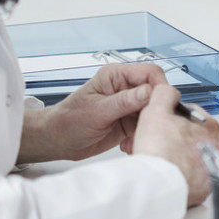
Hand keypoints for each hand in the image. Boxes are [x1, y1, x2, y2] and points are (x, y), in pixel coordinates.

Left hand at [19, 62, 173, 164]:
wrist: (58, 141)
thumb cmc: (68, 121)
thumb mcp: (97, 111)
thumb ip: (124, 101)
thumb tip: (148, 92)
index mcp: (117, 76)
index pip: (149, 73)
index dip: (159, 86)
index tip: (160, 104)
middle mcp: (126, 88)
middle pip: (156, 93)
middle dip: (154, 111)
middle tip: (147, 128)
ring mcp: (130, 105)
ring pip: (154, 112)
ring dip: (148, 128)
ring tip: (134, 141)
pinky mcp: (130, 122)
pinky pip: (147, 127)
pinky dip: (142, 137)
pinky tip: (128, 146)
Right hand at [133, 83, 218, 206]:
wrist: (157, 186)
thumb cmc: (160, 152)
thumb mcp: (157, 110)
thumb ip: (165, 95)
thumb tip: (169, 92)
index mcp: (210, 128)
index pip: (190, 115)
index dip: (169, 117)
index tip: (159, 123)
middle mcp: (215, 150)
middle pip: (189, 138)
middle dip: (170, 138)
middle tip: (154, 142)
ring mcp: (210, 171)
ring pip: (188, 158)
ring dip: (172, 157)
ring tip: (155, 159)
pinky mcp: (202, 190)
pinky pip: (187, 178)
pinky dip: (176, 175)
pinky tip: (163, 173)